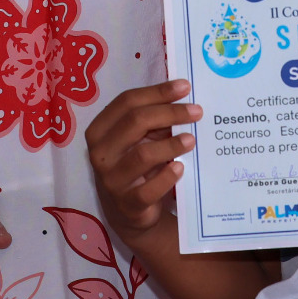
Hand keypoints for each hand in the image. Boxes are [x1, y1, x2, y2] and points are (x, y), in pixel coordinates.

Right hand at [86, 79, 200, 239]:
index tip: (185, 87)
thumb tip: (184, 96)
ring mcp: (111, 180)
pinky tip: (181, 168)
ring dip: (171, 145)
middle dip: (170, 113)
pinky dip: (167, 177)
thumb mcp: (139, 138)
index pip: (127, 101)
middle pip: (135, 121)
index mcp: (100, 129)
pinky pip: (148, 189)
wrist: (130, 211)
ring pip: (143, 154)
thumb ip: (153, 119)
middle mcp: (100, 152)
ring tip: (192, 139)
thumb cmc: (136, 163)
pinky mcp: (127, 204)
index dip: (158, 91)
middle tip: (197, 111)